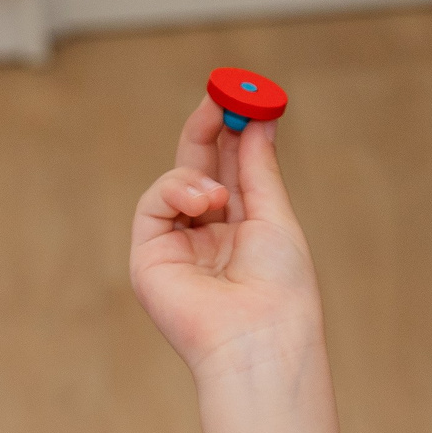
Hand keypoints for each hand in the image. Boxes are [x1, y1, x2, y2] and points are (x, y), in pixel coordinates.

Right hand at [129, 99, 346, 432]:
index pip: (234, 168)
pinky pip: (153, 203)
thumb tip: (260, 122)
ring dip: (197, 172)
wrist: (261, 338)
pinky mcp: (149, 256)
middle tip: (223, 94)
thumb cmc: (282, 288)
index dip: (236, 132)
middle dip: (210, 129)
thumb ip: (259, 170)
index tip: (247, 97)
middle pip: (201, 166)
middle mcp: (210, 234)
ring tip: (219, 196)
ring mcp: (177, 244)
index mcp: (246, 227)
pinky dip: (176, 191)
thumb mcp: (275, 217)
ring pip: (176, 180)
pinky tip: (203, 202)